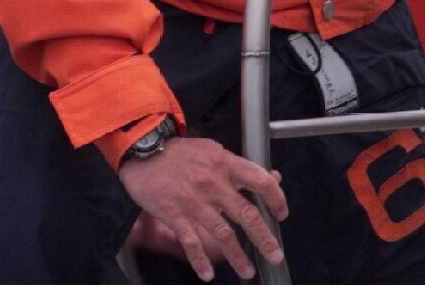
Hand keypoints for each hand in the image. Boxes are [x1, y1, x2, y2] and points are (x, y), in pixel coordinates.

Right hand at [119, 136, 287, 282]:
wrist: (143, 150)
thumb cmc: (178, 153)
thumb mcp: (212, 151)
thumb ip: (240, 167)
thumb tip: (272, 177)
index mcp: (224, 164)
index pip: (259, 179)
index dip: (275, 197)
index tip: (281, 213)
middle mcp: (212, 183)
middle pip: (246, 214)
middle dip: (264, 239)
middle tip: (275, 255)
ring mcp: (194, 200)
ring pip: (223, 234)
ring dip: (237, 256)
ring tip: (247, 272)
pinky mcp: (175, 214)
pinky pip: (191, 242)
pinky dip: (200, 261)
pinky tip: (207, 274)